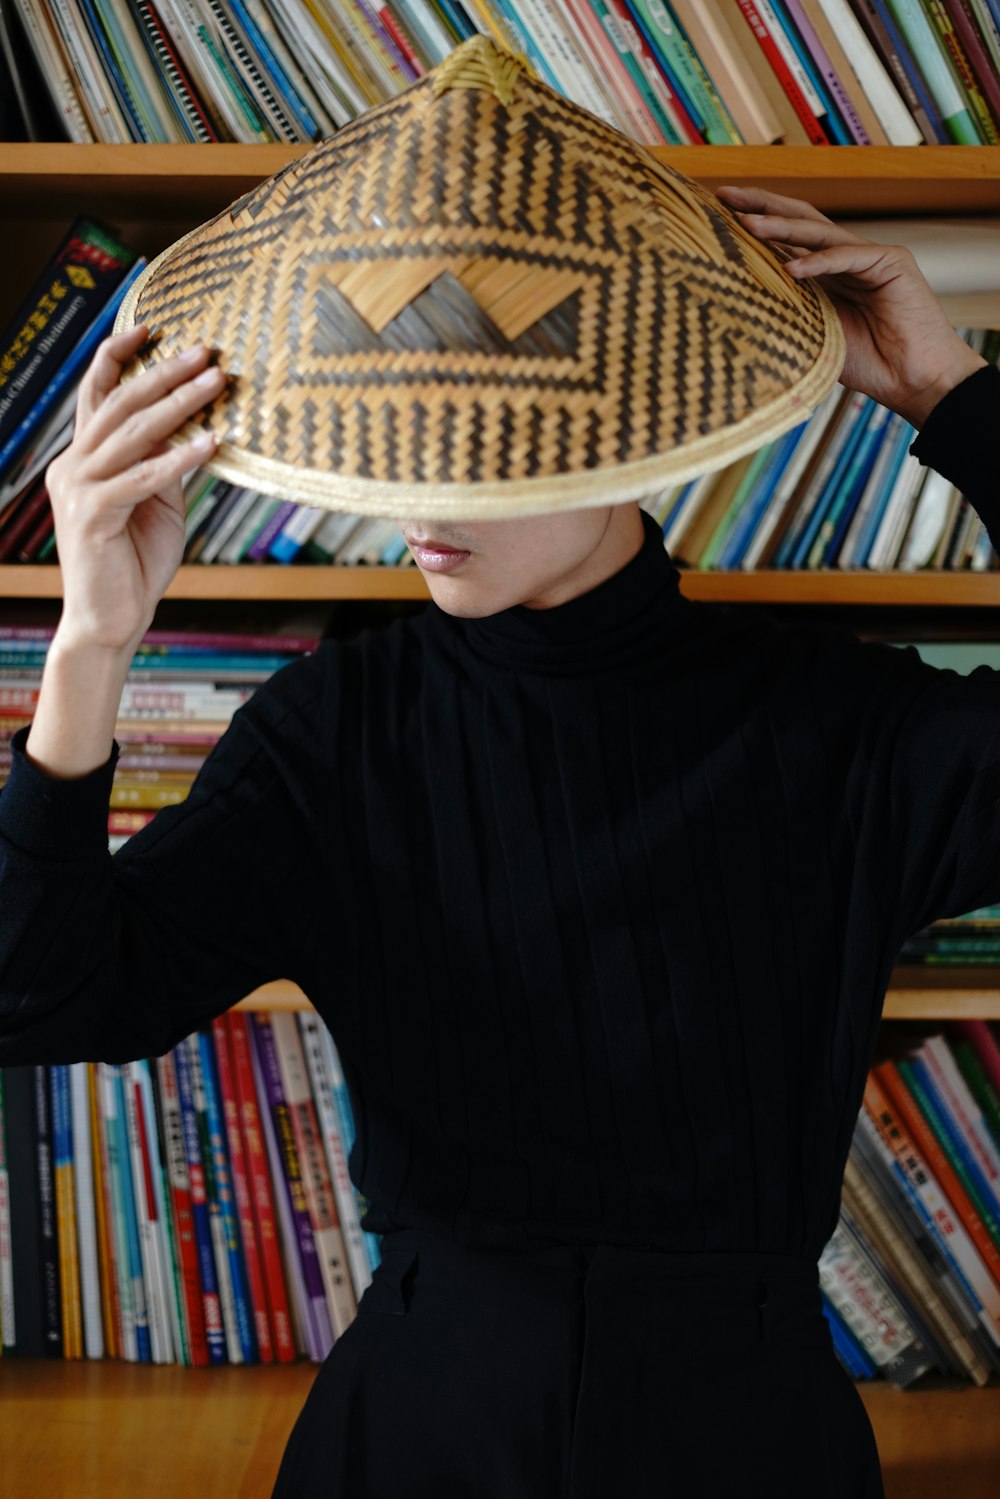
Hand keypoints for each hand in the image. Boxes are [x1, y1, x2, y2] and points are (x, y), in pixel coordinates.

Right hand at [45, 324, 227, 654]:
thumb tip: (192, 424)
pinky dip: (177, 459)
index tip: (151, 326)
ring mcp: (76, 489)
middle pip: (119, 404)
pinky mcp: (92, 516)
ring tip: (216, 381)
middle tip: (205, 350)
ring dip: (178, 404)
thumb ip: (164, 463)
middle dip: (164, 373)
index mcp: (83, 459)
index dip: (118, 355)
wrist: (110, 621)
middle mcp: (71, 466)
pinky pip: (141, 478)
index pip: (96, 394)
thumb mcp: (157, 502)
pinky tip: (210, 442)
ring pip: (131, 433)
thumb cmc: (135, 563)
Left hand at [714, 185, 987, 428]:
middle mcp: (845, 257)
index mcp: (825, 273)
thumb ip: (785, 312)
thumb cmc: (866, 364)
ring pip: (820, 233)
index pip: (785, 239)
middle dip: (762, 206)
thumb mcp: (811, 335)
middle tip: (725, 196)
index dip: (754, 224)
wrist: (912, 380)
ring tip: (747, 225)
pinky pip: (848, 257)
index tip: (715, 215)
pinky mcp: (891, 263)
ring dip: (782, 228)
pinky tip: (792, 269)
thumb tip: (735, 304)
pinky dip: (820, 262)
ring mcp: (870, 256)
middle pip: (799, 220)